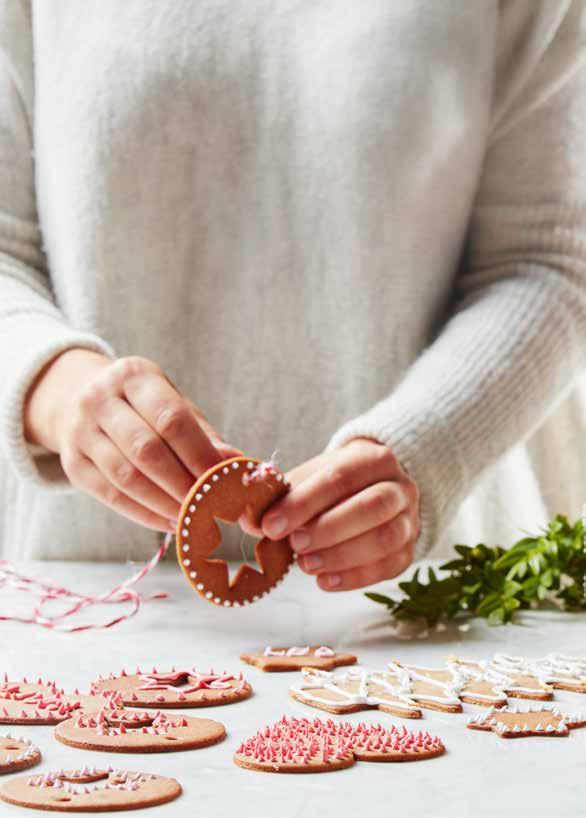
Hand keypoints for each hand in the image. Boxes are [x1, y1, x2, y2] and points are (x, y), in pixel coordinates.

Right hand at [24, 350, 239, 531]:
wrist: (79, 399)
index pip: (171, 418)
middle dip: (183, 484)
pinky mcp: (72, 464)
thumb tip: (235, 462)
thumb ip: (203, 434)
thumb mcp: (172, 403)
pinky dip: (144, 514)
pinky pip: (111, 496)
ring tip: (192, 518)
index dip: (199, 454)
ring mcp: (80, 431)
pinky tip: (169, 522)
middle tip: (210, 506)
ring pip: (126, 477)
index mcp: (134, 376)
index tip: (224, 481)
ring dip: (164, 504)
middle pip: (146, 450)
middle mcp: (100, 399)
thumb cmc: (143, 406)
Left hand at [261, 438, 418, 590]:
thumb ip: (281, 496)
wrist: (374, 488)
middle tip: (294, 546)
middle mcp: (400, 487)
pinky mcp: (409, 551)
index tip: (270, 525)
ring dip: (342, 556)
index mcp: (373, 459)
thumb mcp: (309, 478)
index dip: (303, 503)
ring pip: (385, 539)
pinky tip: (324, 581)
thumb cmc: (335, 485)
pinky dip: (354, 578)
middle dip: (329, 529)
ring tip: (306, 566)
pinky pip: (388, 567)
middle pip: (372, 506)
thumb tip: (249, 520)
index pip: (339, 478)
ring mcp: (410, 520)